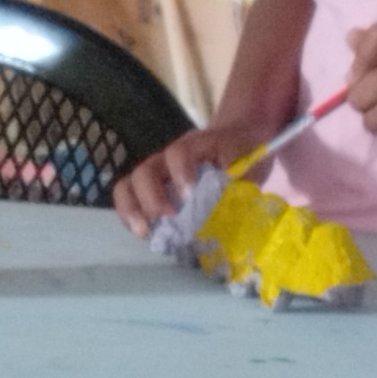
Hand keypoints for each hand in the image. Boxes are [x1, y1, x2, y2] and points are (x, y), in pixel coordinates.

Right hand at [115, 125, 236, 234]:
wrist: (239, 143)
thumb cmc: (242, 156)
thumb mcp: (248, 165)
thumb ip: (237, 183)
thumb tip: (226, 213)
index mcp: (195, 146)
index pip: (179, 152)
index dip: (181, 173)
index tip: (189, 195)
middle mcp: (168, 158)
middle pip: (145, 171)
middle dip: (151, 198)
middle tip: (167, 220)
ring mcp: (156, 174)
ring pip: (128, 184)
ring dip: (132, 210)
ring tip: (144, 232)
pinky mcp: (151, 190)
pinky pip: (129, 200)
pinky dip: (130, 217)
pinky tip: (144, 233)